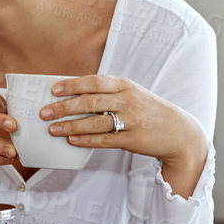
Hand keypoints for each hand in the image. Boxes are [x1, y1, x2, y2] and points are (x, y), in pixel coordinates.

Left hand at [40, 75, 207, 195]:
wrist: (178, 131)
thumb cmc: (149, 110)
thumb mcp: (132, 93)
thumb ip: (108, 92)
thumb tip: (74, 94)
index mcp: (125, 85)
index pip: (94, 82)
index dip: (72, 85)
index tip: (53, 89)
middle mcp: (127, 100)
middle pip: (90, 102)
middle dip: (64, 107)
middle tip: (45, 112)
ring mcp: (131, 121)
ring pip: (94, 123)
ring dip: (70, 126)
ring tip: (53, 129)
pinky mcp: (132, 139)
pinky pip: (104, 140)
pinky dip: (85, 140)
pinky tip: (71, 141)